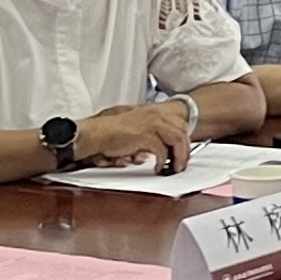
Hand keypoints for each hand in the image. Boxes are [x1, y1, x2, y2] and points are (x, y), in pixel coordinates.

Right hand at [75, 102, 194, 171]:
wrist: (95, 133)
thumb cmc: (111, 132)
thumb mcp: (135, 127)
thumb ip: (150, 134)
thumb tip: (161, 149)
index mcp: (153, 111)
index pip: (179, 123)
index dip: (184, 139)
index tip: (183, 152)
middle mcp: (155, 114)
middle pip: (182, 131)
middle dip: (185, 150)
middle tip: (181, 164)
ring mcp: (151, 123)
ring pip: (177, 140)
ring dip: (179, 156)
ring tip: (175, 167)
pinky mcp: (146, 136)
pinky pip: (162, 151)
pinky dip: (162, 161)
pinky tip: (158, 168)